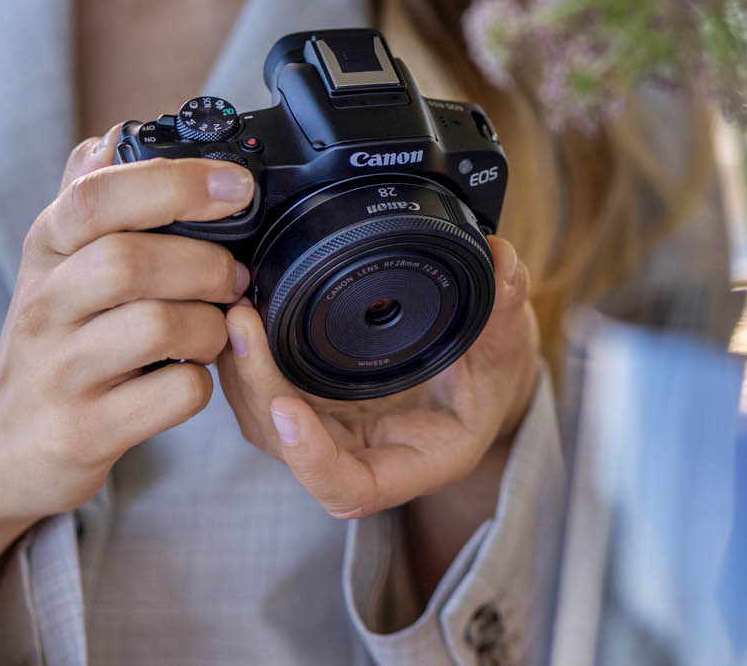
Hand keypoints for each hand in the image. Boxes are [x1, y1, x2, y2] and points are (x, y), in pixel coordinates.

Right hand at [0, 127, 255, 613]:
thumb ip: (88, 197)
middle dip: (205, 262)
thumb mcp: (57, 263)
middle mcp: (45, 308)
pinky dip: (203, 381)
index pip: (93, 198)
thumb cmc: (53, 336)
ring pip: (157, 326)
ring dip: (212, 322)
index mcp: (47, 250)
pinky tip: (193, 374)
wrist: (1, 443)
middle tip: (233, 275)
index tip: (235, 185)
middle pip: (129, 261)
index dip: (173, 183)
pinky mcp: (85, 432)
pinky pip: (173, 395)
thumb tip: (118, 135)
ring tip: (216, 326)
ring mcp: (62, 374)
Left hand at [214, 236, 538, 553]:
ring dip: (241, 374)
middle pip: (288, 447)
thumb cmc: (493, 368)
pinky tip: (241, 314)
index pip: (350, 486)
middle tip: (244, 323)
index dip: (311, 459)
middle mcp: (362, 454)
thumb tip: (500, 259)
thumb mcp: (508, 342)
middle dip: (257, 390)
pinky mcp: (311, 398)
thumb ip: (504, 309)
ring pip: (265, 420)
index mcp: (415, 460)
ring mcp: (330, 427)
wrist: (477, 368)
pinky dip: (246, 360)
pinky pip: (264, 392)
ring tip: (238, 311)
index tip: (289, 408)